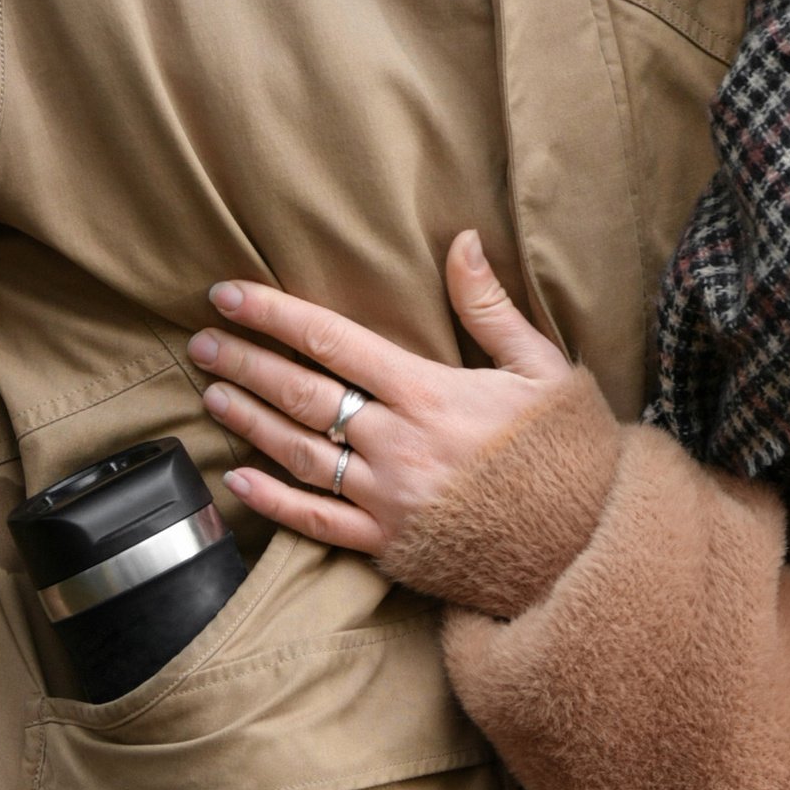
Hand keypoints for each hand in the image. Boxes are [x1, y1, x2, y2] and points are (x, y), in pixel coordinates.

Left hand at [189, 230, 573, 569]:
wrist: (586, 547)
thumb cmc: (568, 453)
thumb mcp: (544, 369)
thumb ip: (491, 308)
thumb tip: (462, 241)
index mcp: (432, 395)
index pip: (334, 342)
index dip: (274, 315)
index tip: (229, 295)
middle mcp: (399, 446)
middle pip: (303, 395)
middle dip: (245, 363)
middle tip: (202, 343)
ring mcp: (388, 500)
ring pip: (299, 454)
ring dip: (249, 422)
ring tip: (212, 396)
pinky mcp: (388, 546)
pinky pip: (317, 522)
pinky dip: (273, 501)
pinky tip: (238, 479)